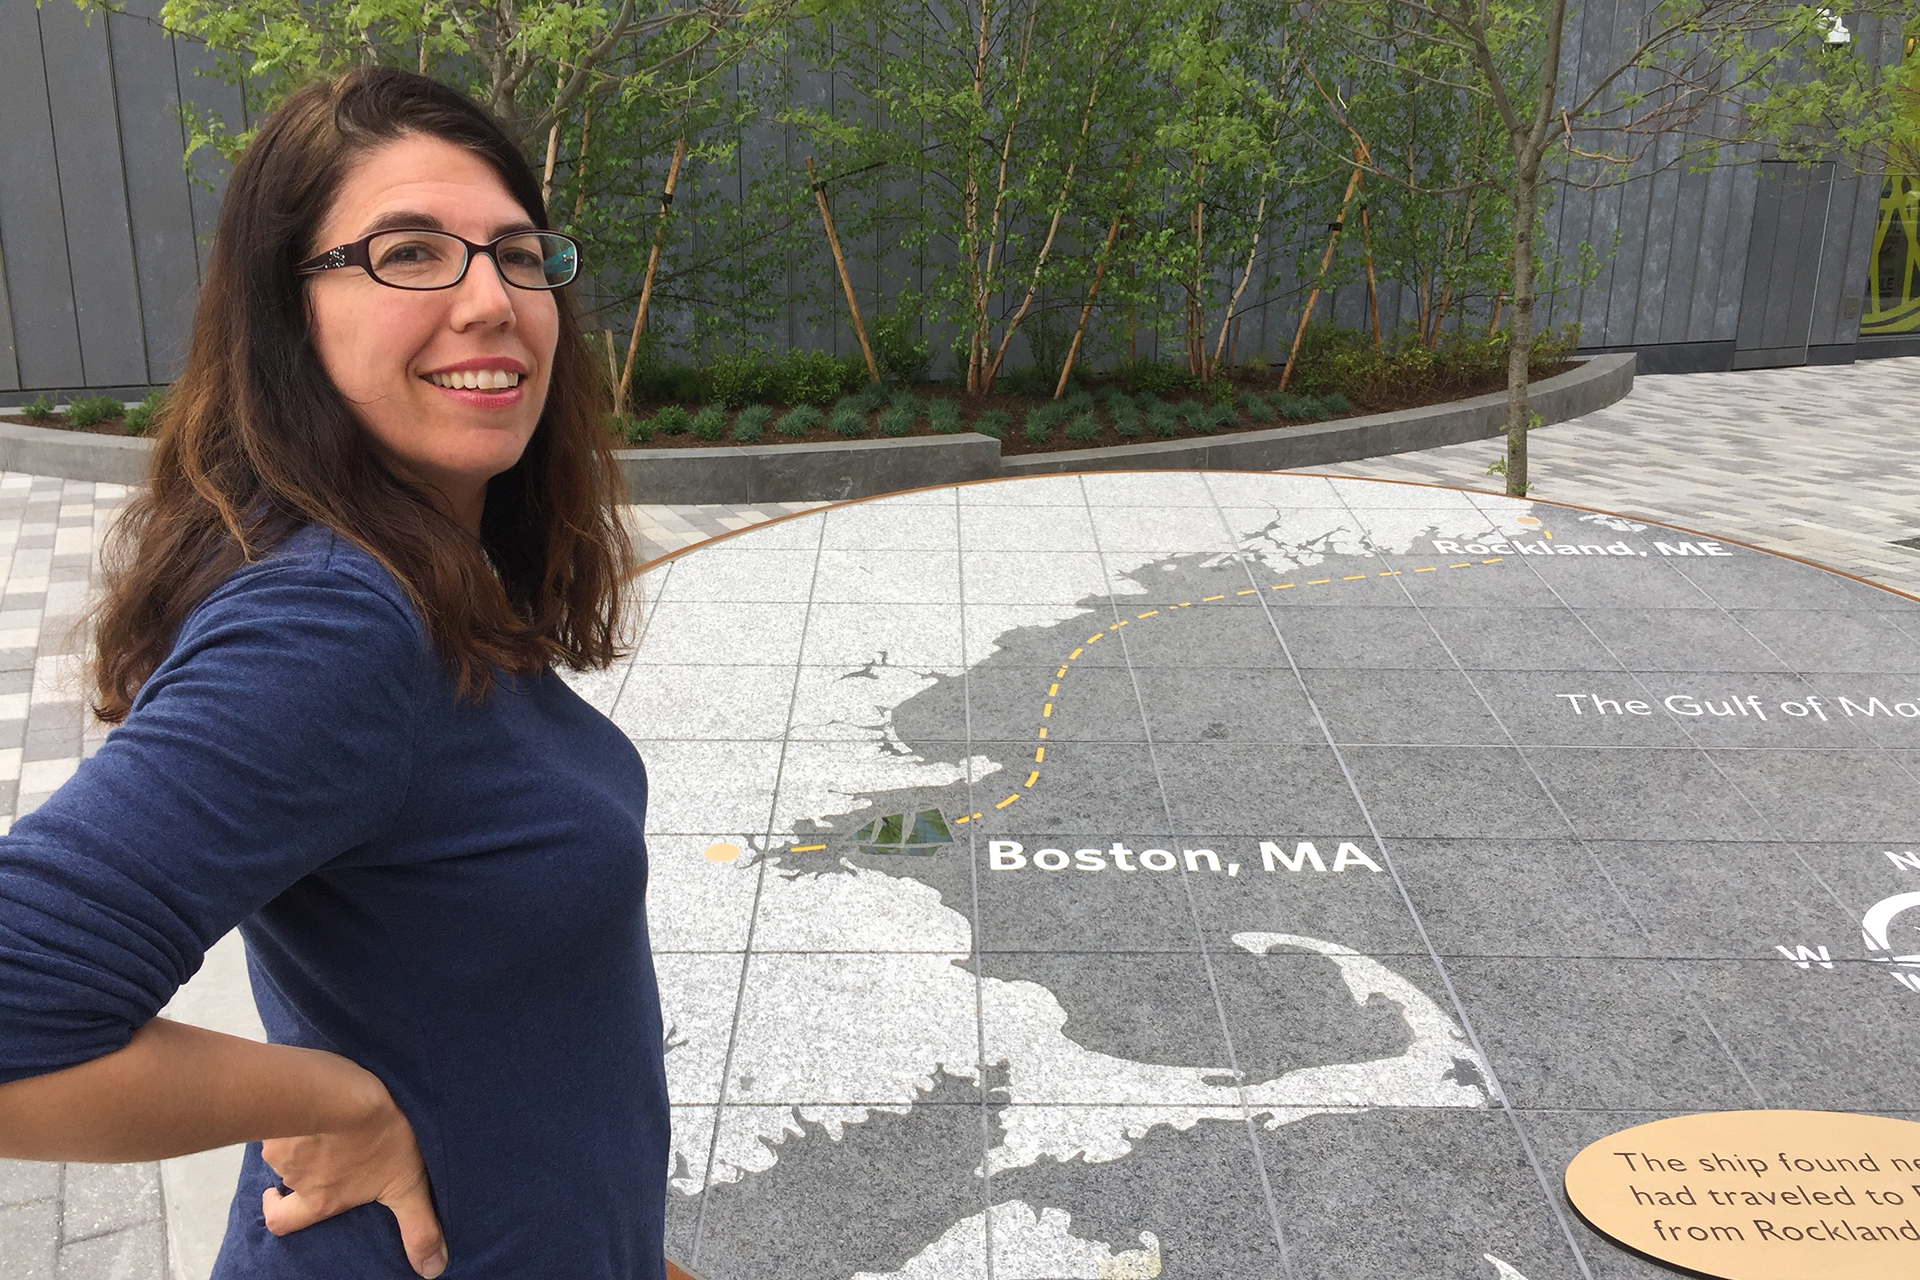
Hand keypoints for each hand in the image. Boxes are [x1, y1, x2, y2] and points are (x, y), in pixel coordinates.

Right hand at [259, 1061, 446, 1278]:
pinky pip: (281, 1111)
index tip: (277, 1201)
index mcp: (321, 1199)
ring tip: (326, 1114)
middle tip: (319, 1148)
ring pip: (285, 1143)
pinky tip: (316, 1093)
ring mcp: (282, 1145)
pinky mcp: (277, 1110)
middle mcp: (295, 1177)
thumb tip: (431, 1270)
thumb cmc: (376, 1135)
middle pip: (285, 1178)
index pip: (282, 1222)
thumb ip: (417, 1226)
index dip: (277, 1214)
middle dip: (296, 1167)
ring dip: (301, 1133)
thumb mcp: (407, 1184)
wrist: (342, 1093)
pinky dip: (295, 1107)